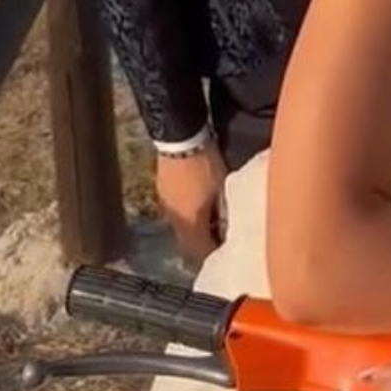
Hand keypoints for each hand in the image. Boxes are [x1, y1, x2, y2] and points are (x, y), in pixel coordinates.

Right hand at [154, 145, 227, 264]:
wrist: (179, 136)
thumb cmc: (205, 163)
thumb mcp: (222, 188)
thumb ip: (223, 212)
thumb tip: (227, 227)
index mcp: (188, 222)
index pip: (200, 252)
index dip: (215, 254)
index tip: (229, 252)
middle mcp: (172, 219)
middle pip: (187, 243)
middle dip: (203, 244)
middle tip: (221, 239)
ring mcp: (164, 205)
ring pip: (180, 227)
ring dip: (195, 228)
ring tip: (213, 221)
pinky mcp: (161, 191)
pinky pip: (176, 212)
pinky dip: (188, 214)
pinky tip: (199, 205)